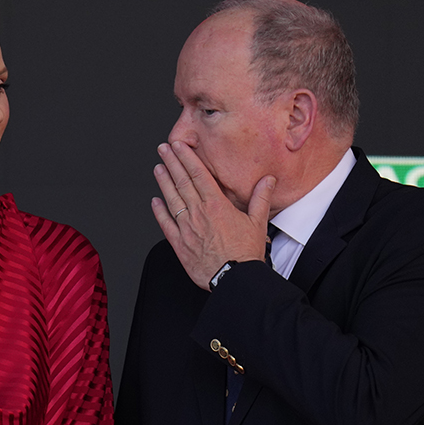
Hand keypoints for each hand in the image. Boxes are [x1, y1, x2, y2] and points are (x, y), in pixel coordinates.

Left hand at [151, 141, 275, 289]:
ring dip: (163, 182)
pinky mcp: (180, 244)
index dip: (187, 158)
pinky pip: (166, 224)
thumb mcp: (257, 222)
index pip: (198, 175)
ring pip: (171, 199)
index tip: (179, 146)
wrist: (234, 278)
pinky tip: (155, 201)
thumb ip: (260, 198)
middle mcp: (198, 213)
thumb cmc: (245, 253)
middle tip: (163, 149)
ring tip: (158, 168)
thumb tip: (268, 180)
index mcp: (216, 205)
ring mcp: (187, 228)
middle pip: (182, 182)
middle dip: (172, 163)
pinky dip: (159, 211)